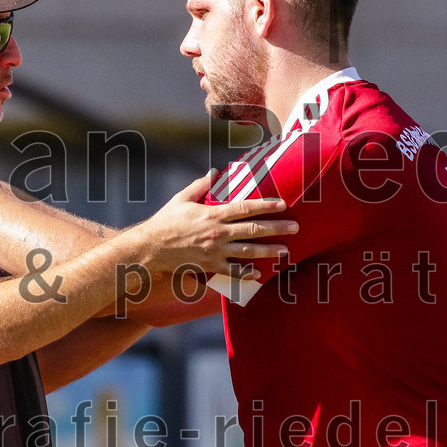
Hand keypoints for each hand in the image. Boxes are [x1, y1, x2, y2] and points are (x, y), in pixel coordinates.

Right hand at [126, 170, 296, 275]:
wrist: (151, 248)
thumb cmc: (165, 222)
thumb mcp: (181, 199)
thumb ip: (200, 186)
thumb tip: (214, 173)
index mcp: (213, 214)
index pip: (245, 207)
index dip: (266, 205)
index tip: (283, 204)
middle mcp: (218, 232)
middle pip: (253, 230)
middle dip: (277, 229)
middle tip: (295, 228)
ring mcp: (215, 251)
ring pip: (248, 251)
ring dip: (269, 251)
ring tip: (286, 251)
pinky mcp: (210, 266)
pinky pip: (232, 271)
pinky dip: (247, 273)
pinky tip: (260, 273)